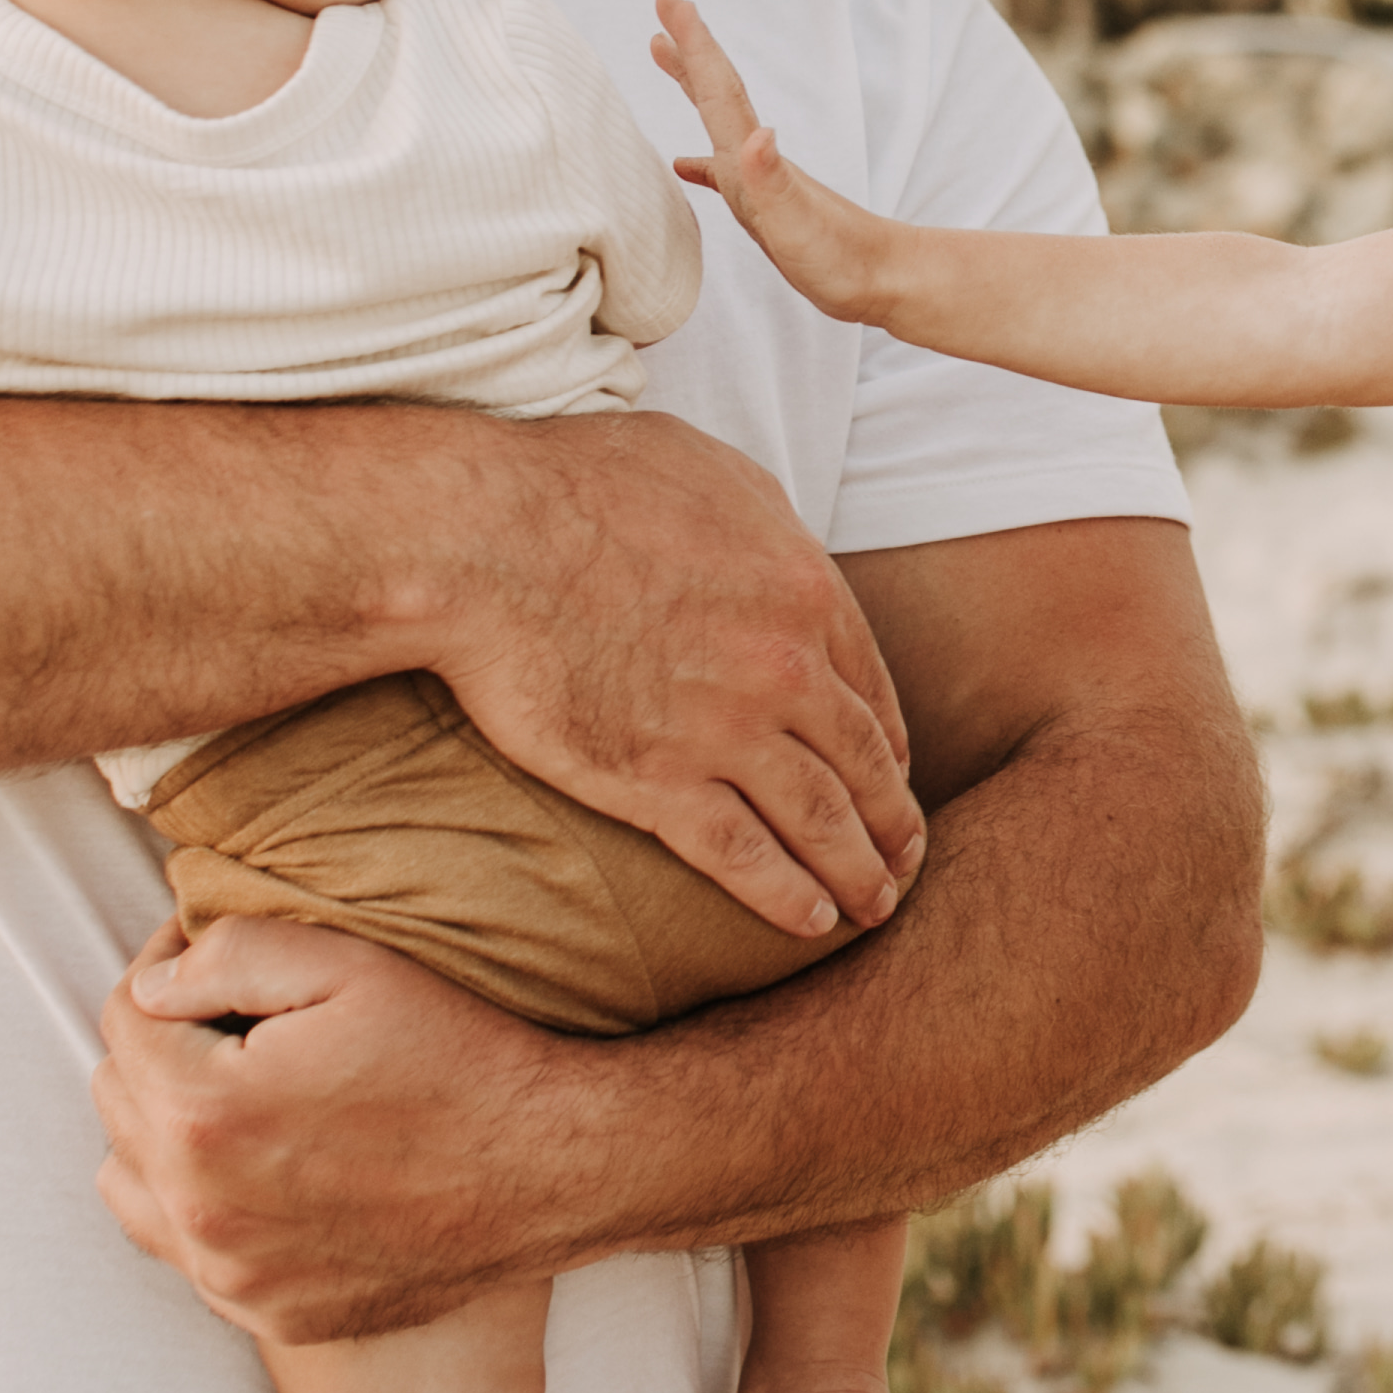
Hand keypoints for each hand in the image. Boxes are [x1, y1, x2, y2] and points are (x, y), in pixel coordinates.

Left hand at [93, 914, 602, 1339]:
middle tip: (234, 1019)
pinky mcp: (267, 1310)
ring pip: (133, 1180)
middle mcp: (200, 1207)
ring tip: (240, 1093)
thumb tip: (154, 986)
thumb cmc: (460, 1056)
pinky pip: (188, 1249)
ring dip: (165, 1128)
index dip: (164, 970)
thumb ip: (229, 955)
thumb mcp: (354, 966)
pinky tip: (271, 1166)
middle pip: (118, 1099)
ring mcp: (230, 1272)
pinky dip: (206, 1203)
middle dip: (161, 1046)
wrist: (552, 1167)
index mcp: (205, 1110)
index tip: (211, 956)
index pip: (124, 1019)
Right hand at [423, 408, 923, 936]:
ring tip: (876, 907)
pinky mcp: (656, 782)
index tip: (894, 778)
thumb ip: (768, 522)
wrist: (484, 539)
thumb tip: (784, 552)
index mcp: (805, 590)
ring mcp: (724, 730)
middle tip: (908, 860)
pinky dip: (784, 895)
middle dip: (895, 821)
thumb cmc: (580, 485)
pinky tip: (810, 922)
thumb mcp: (711, 470)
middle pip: (864, 763)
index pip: (871, 688)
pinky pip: (742, 856)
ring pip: (819, 818)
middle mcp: (784, 668)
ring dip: (857, 872)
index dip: (889, 745)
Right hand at [653, 0, 897, 321]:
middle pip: (717, 91)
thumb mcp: (797, 222)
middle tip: (666, 1)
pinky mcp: (765, 211)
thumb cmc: (842, 258)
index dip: (694, 45)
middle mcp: (754, 161)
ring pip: (716, 121)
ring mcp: (760, 183)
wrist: (886, 281)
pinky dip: (701, 163)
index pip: (719, 90)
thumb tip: (756, 135)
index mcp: (752, 159)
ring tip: (663, 53)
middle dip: (690, 47)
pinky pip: (721, 174)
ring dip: (692, 85)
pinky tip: (686, 165)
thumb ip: (772, 180)